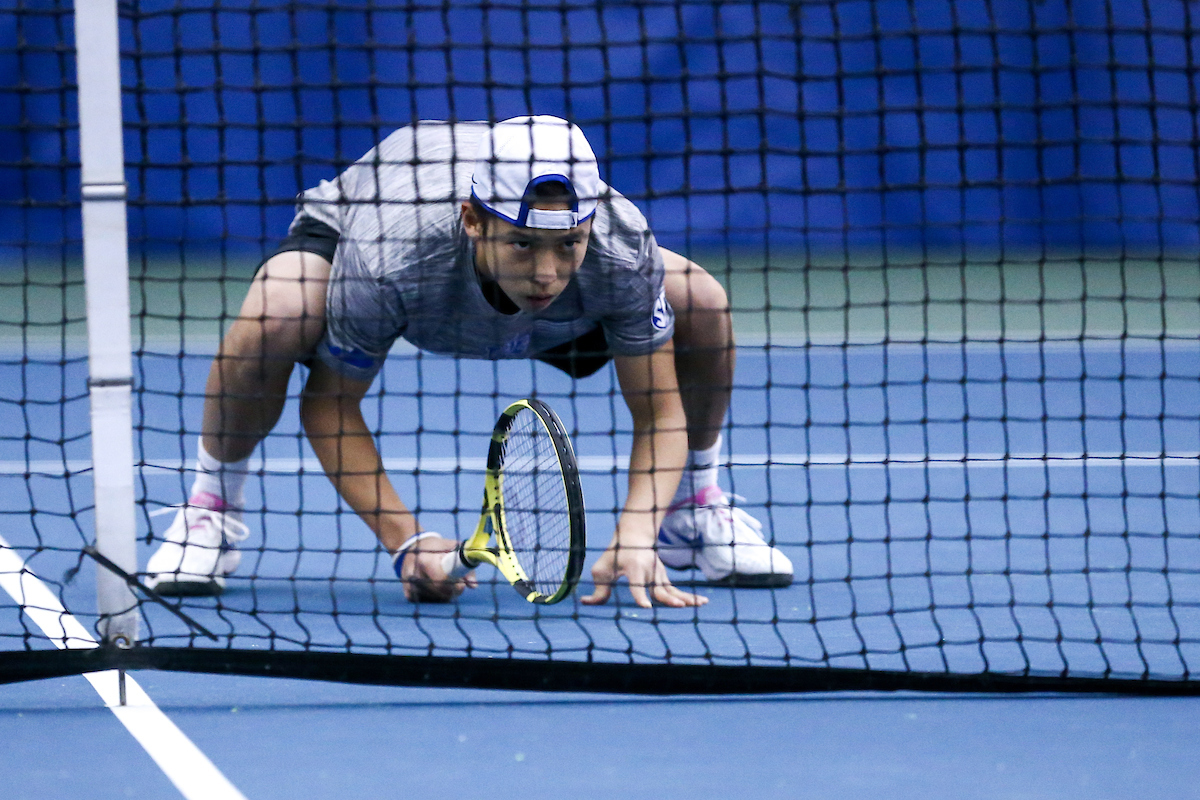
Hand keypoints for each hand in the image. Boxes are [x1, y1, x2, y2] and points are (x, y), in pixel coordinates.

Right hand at [400, 535, 477, 602]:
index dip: (455, 584)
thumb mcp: (452, 547)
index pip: (441, 580)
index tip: (461, 583)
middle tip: (459, 584)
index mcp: (424, 560)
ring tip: (448, 583)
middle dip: (453, 591)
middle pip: (440, 592)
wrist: (412, 547)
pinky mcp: (409, 595)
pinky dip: (437, 597)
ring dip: (446, 595)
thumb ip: (464, 564)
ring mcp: (410, 586)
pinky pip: (429, 602)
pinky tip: (437, 587)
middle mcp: (414, 574)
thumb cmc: (436, 547)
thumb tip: (473, 586)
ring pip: (436, 599)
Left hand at [582, 539, 706, 607]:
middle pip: (659, 588)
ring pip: (673, 590)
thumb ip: (598, 589)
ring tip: (699, 604)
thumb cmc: (615, 554)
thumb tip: (586, 602)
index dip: (639, 596)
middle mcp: (649, 571)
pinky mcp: (664, 579)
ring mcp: (659, 575)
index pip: (636, 584)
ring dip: (686, 598)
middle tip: (677, 606)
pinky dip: (690, 597)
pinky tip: (702, 602)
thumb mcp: (602, 570)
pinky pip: (677, 591)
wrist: (635, 535)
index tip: (645, 607)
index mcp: (633, 568)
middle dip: (668, 598)